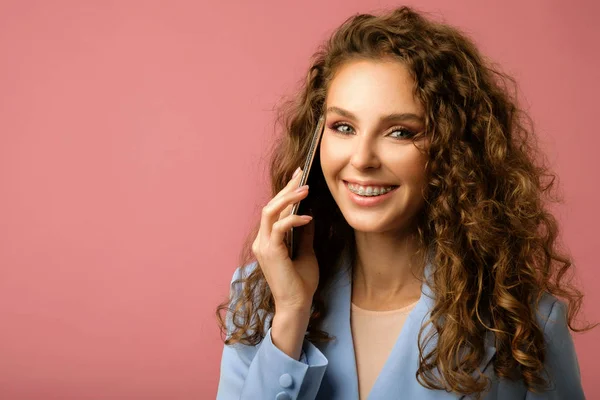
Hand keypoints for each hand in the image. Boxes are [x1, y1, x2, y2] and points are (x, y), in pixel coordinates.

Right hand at [251, 167, 318, 313]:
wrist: (297, 304)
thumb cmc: (301, 282)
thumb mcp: (306, 252)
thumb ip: (304, 234)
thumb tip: (310, 215)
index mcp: (268, 240)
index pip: (274, 209)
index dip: (285, 191)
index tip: (298, 176)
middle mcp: (262, 240)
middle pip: (271, 205)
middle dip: (286, 188)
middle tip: (301, 175)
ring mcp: (263, 246)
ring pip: (270, 212)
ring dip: (288, 199)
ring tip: (306, 189)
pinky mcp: (270, 252)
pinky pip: (279, 228)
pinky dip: (293, 219)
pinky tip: (308, 217)